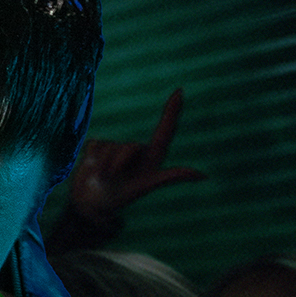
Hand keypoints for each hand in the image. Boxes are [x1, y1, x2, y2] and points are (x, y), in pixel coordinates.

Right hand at [63, 87, 204, 225]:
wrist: (92, 205)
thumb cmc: (121, 197)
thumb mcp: (146, 186)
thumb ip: (172, 176)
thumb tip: (204, 175)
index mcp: (150, 158)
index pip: (165, 132)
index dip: (172, 111)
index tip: (180, 92)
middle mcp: (135, 150)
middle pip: (129, 146)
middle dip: (119, 164)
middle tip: (115, 178)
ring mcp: (116, 146)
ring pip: (110, 147)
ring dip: (104, 165)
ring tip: (104, 176)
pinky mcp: (98, 145)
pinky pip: (96, 144)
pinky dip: (92, 159)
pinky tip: (93, 167)